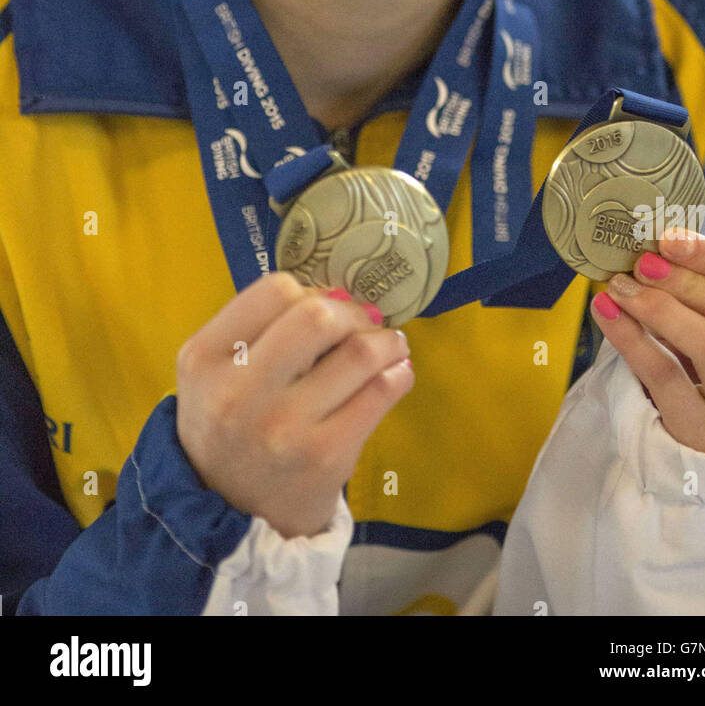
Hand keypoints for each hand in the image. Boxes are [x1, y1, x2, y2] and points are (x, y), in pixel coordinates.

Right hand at [175, 271, 413, 537]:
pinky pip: (380, 394)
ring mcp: (284, 427)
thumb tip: (340, 294)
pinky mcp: (326, 457)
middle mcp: (239, 391)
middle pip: (318, 316)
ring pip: (359, 353)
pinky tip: (395, 375)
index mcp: (205, 358)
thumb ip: (260, 328)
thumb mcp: (214, 372)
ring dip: (386, 341)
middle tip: (362, 324)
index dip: (311, 290)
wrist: (229, 517)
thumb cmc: (228, 428)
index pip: (275, 290)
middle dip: (352, 313)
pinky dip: (398, 374)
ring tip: (390, 346)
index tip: (324, 308)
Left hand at [590, 229, 704, 452]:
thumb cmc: (700, 381)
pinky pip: (669, 380)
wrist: (692, 462)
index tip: (670, 238)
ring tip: (619, 287)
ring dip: (660, 307)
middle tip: (642, 263)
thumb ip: (697, 297)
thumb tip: (652, 247)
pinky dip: (632, 340)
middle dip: (691, 280)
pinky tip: (607, 315)